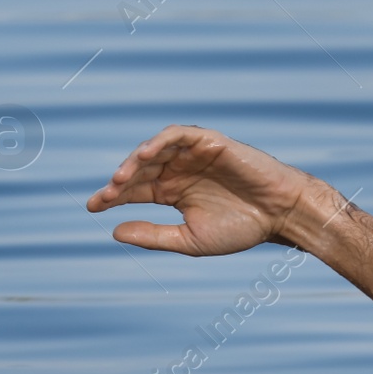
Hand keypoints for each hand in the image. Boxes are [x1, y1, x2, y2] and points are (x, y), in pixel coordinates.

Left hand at [86, 125, 321, 255]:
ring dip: (135, 162)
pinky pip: (177, 135)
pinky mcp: (208, 141)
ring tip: (121, 179)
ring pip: (153, 151)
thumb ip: (154, 235)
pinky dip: (159, 142)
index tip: (93, 208)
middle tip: (105, 196)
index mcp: (172, 192)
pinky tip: (145, 156)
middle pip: (139, 171)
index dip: (112, 197)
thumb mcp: (190, 239)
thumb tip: (114, 232)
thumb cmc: (241, 228)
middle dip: (119, 183)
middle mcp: (178, 171)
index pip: (134, 191)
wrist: (279, 214)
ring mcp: (192, 155)